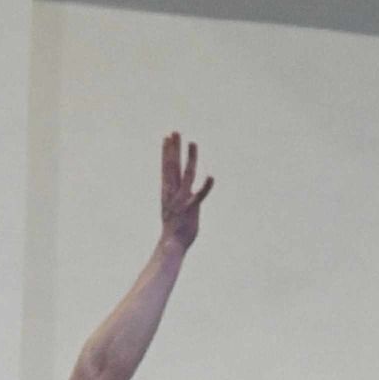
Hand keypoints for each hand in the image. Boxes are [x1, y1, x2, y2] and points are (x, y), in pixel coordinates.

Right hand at [159, 133, 213, 253]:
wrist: (172, 247)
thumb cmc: (174, 231)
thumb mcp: (172, 210)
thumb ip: (177, 197)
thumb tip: (180, 190)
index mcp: (167, 193)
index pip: (166, 168)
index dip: (167, 152)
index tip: (167, 138)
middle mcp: (172, 194)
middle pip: (172, 167)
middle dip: (173, 149)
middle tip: (174, 132)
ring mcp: (181, 201)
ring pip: (186, 175)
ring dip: (190, 159)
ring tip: (193, 142)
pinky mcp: (191, 210)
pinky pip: (198, 196)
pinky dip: (205, 188)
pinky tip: (212, 177)